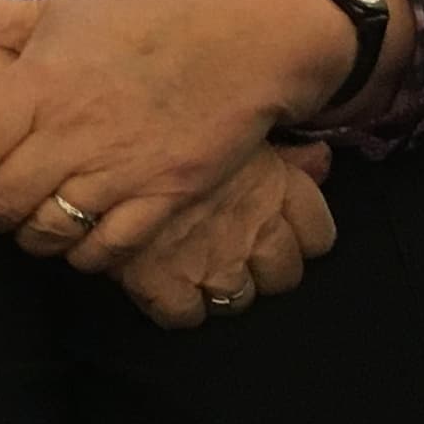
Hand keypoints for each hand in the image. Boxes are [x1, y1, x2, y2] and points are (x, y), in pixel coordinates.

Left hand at [0, 0, 351, 257]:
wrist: (244, 34)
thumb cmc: (143, 16)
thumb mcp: (56, 11)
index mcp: (38, 83)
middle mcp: (72, 131)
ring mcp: (120, 169)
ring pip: (46, 234)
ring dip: (31, 235)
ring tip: (35, 218)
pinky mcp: (165, 197)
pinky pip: (105, 251)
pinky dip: (83, 253)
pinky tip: (83, 233)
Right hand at [36, 142, 337, 327]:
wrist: (102, 125)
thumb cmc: (172, 107)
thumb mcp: (235, 119)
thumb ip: (285, 149)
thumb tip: (321, 160)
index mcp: (276, 189)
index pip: (318, 236)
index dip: (302, 235)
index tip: (281, 226)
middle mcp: (253, 231)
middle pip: (284, 274)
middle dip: (264, 266)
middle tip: (235, 246)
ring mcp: (210, 262)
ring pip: (238, 299)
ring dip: (223, 286)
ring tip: (198, 264)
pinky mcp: (163, 283)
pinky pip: (182, 315)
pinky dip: (176, 306)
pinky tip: (164, 285)